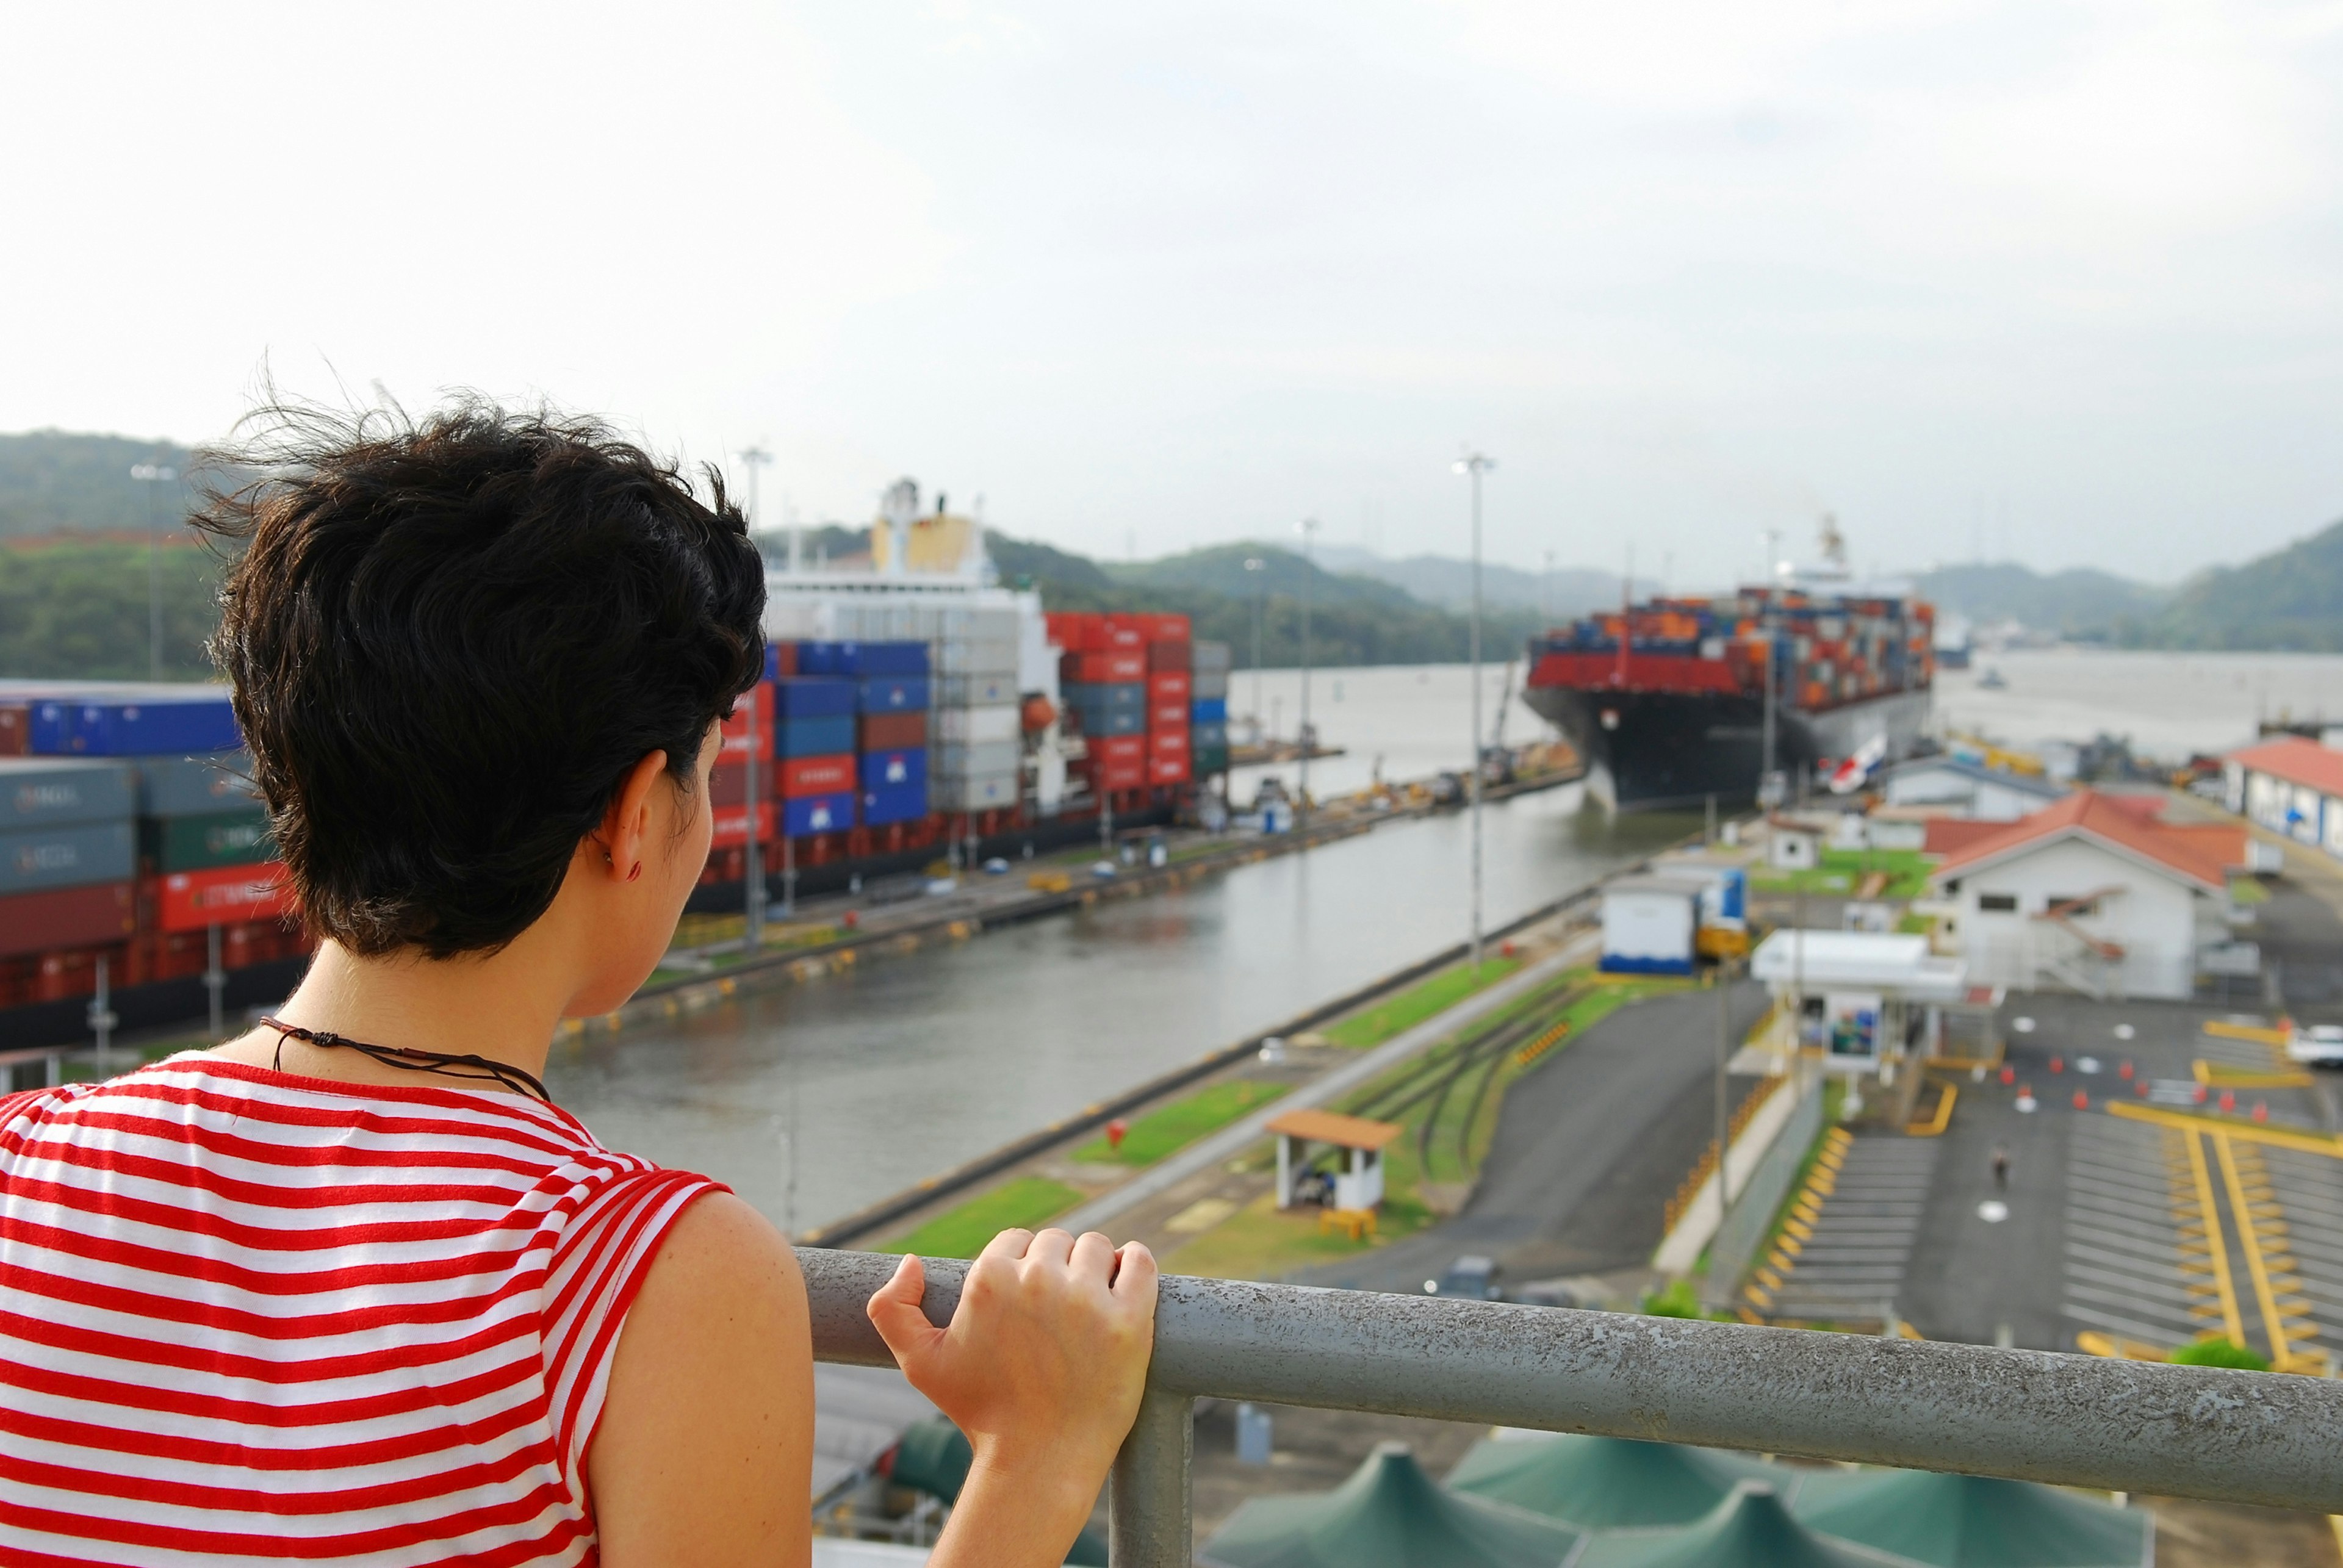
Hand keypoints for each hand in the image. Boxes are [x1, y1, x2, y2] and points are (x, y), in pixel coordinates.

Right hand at [868, 1229, 1156, 1502]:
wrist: (1039, 1462)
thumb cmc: (981, 1414)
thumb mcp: (919, 1364)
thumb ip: (891, 1308)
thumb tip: (910, 1260)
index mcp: (989, 1279)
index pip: (1014, 1241)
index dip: (1020, 1270)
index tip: (1027, 1304)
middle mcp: (1037, 1279)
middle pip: (1056, 1242)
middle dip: (1055, 1268)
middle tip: (1057, 1314)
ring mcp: (1086, 1299)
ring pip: (1096, 1248)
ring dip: (1094, 1267)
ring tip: (1089, 1306)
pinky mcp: (1130, 1319)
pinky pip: (1140, 1262)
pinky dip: (1135, 1263)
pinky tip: (1127, 1278)